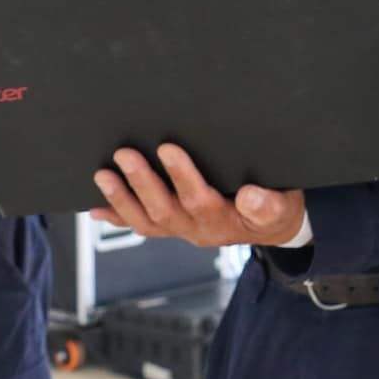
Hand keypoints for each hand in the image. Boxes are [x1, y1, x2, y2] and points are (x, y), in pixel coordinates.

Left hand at [91, 144, 305, 247]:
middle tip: (125, 154)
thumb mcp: (282, 206)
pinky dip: (117, 216)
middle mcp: (198, 229)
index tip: (167, 148)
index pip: (199, 199)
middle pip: (165, 209)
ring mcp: (182, 229)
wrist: (273, 226)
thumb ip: (268, 205)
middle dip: (142, 182)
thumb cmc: (275, 209)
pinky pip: (142, 225)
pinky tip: (97, 207)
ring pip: (147, 220)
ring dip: (122, 199)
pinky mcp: (172, 227)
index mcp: (224, 220)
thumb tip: (249, 196)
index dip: (181, 176)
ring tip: (103, 175)